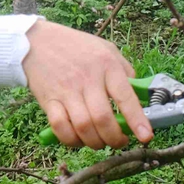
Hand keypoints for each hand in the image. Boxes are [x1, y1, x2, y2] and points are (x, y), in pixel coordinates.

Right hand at [21, 19, 153, 148]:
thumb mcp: (106, 49)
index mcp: (107, 65)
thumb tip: (139, 96)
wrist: (37, 41)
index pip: (125, 95)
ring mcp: (67, 90)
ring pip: (83, 127)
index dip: (137, 119)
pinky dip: (71, 140)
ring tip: (100, 141)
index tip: (146, 136)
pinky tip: (78, 138)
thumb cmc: (77, 47)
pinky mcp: (49, 100)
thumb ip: (124, 71)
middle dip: (115, 138)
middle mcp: (87, 78)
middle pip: (103, 118)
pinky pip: (60, 127)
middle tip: (120, 142)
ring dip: (95, 142)